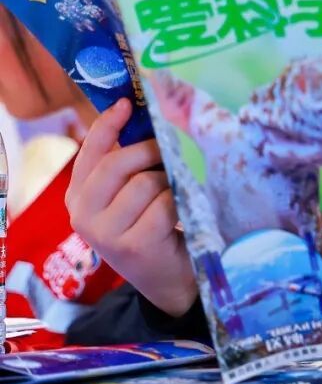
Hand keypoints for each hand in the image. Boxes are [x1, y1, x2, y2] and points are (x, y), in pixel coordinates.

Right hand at [66, 98, 197, 316]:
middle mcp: (82, 217)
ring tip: (175, 196)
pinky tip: (181, 214)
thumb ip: (128, 166)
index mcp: (78, 199)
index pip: (90, 153)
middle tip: (170, 150)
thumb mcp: (131, 197)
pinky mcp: (134, 245)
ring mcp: (105, 234)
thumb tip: (142, 118)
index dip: (108, 125)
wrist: (170, 280)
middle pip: (117, 163)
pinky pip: (164, 203)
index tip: (127, 103)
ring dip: (170, 182)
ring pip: (145, 182)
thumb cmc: (154, 228)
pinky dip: (180, 202)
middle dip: (149, 150)